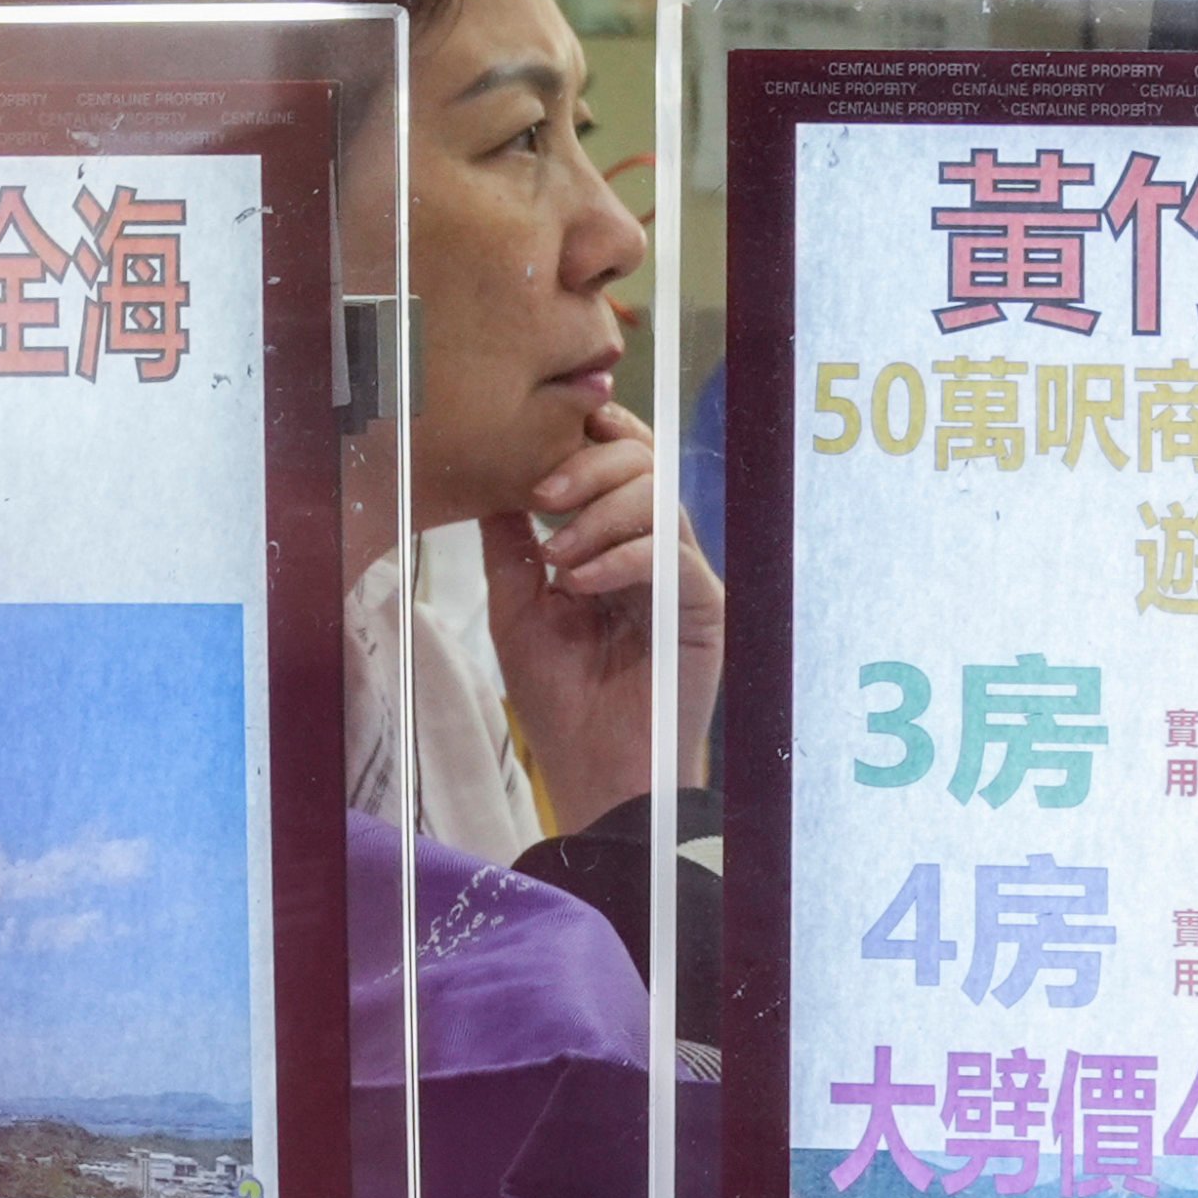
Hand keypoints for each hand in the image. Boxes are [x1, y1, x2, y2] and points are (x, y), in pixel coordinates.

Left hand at [479, 400, 727, 836]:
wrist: (593, 772)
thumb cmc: (561, 700)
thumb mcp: (517, 607)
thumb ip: (511, 542)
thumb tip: (495, 478)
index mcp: (620, 543)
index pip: (625, 463)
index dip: (599, 434)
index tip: (557, 425)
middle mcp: (660, 552)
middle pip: (648, 464)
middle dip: (591, 465)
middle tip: (543, 496)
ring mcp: (685, 578)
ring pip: (663, 500)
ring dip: (601, 513)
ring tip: (559, 557)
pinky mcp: (702, 610)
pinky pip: (671, 558)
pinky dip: (622, 558)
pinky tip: (581, 582)